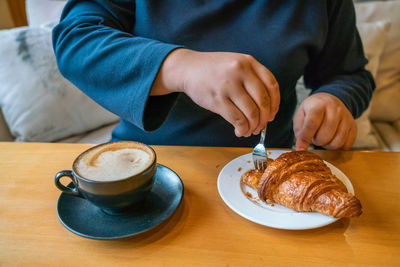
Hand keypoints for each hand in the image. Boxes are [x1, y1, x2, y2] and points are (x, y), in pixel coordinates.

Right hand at [152, 48, 279, 136]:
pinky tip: (240, 131)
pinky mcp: (217, 99)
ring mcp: (229, 85)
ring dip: (253, 126)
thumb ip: (252, 78)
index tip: (272, 114)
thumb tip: (267, 108)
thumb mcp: (236, 63)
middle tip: (261, 126)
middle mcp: (240, 72)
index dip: (275, 103)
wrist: (187, 68)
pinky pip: (237, 119)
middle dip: (264, 118)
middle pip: (263, 101)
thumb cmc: (213, 69)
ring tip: (249, 130)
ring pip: (251, 112)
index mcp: (249, 62)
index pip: (272, 85)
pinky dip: (242, 128)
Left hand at [293, 92, 356, 149]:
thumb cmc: (312, 110)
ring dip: (326, 145)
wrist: (329, 100)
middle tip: (314, 135)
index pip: (312, 124)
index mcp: (319, 105)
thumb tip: (301, 147)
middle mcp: (335, 109)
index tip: (300, 150)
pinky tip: (332, 139)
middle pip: (324, 136)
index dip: (305, 139)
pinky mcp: (353, 126)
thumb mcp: (301, 115)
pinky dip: (337, 147)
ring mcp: (347, 118)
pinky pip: (346, 145)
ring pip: (336, 142)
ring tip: (323, 137)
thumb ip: (300, 130)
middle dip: (316, 141)